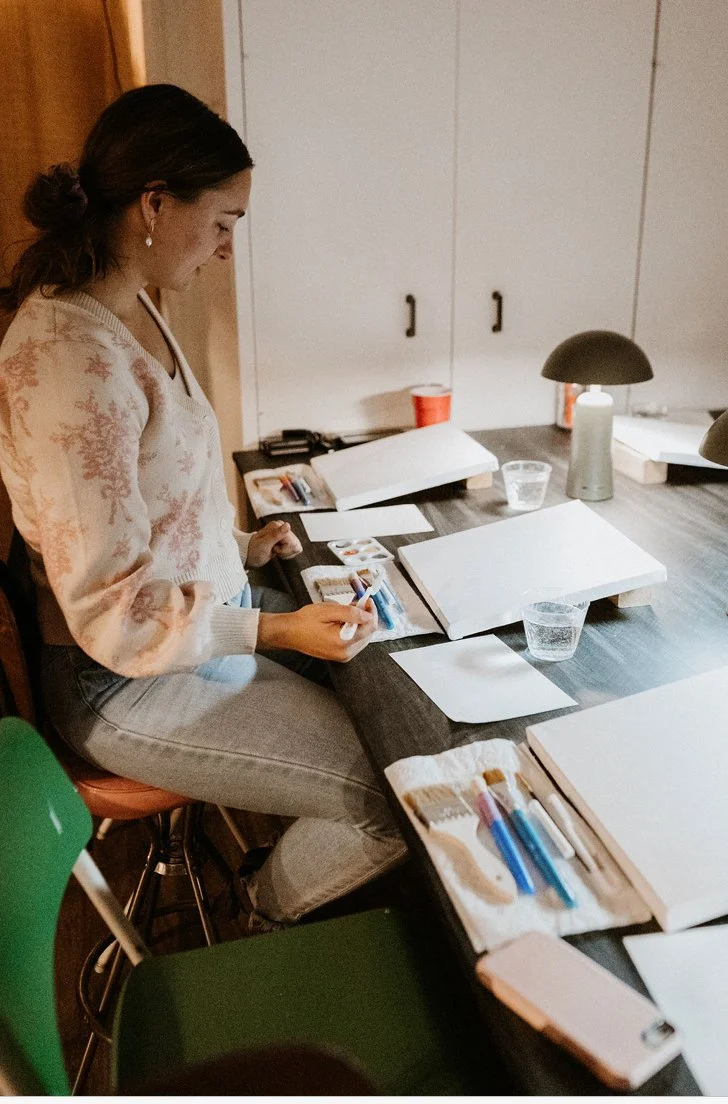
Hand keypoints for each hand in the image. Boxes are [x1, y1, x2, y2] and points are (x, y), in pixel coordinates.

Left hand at [246, 520, 302, 566]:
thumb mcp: (264, 544)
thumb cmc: (254, 550)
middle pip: (295, 544)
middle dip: (285, 551)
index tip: (273, 549)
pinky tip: (279, 552)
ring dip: (286, 553)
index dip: (283, 549)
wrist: (250, 554)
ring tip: (275, 551)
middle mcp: (282, 527)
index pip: (292, 540)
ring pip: (297, 547)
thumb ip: (276, 535)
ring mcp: (286, 533)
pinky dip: (288, 554)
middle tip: (273, 550)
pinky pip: (296, 549)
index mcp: (277, 526)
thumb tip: (287, 525)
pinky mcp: (288, 539)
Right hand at [257, 599, 377, 661]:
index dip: (371, 611)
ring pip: (362, 637)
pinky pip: (354, 641)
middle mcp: (346, 653)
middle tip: (357, 602)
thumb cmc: (304, 621)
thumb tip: (368, 615)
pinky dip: (353, 629)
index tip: (367, 599)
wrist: (289, 633)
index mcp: (343, 643)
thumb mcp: (327, 611)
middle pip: (368, 633)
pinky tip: (344, 620)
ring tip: (348, 610)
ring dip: (359, 622)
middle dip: (365, 616)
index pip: (369, 627)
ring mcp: (343, 656)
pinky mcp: (340, 655)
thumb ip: (350, 613)